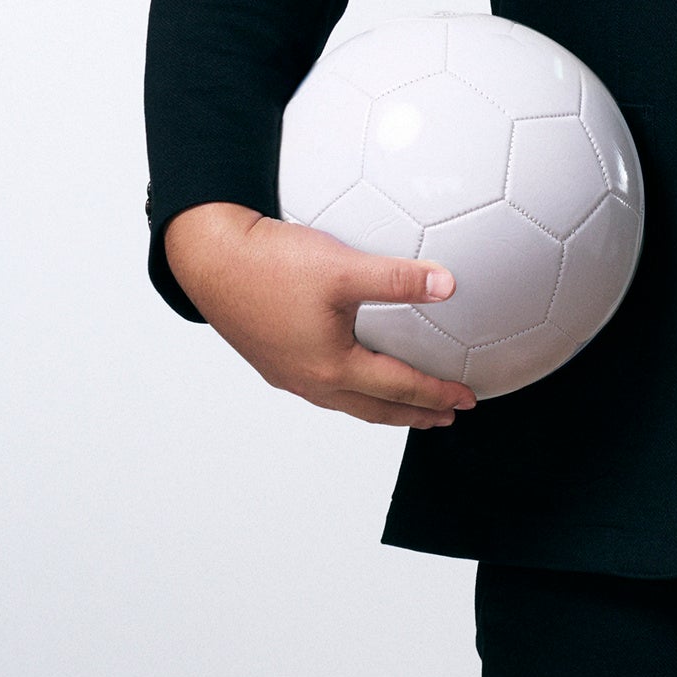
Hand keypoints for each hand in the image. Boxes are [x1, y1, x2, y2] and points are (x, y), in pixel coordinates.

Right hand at [162, 200, 476, 427]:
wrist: (209, 258)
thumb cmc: (270, 265)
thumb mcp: (344, 268)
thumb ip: (399, 278)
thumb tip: (448, 284)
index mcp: (332, 367)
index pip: (399, 389)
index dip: (437, 395)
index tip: (467, 400)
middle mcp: (309, 380)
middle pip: (374, 409)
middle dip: (413, 414)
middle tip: (444, 418)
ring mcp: (288, 373)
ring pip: (345, 402)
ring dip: (381, 406)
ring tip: (405, 405)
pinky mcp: (272, 358)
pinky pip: (323, 387)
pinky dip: (352, 390)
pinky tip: (354, 372)